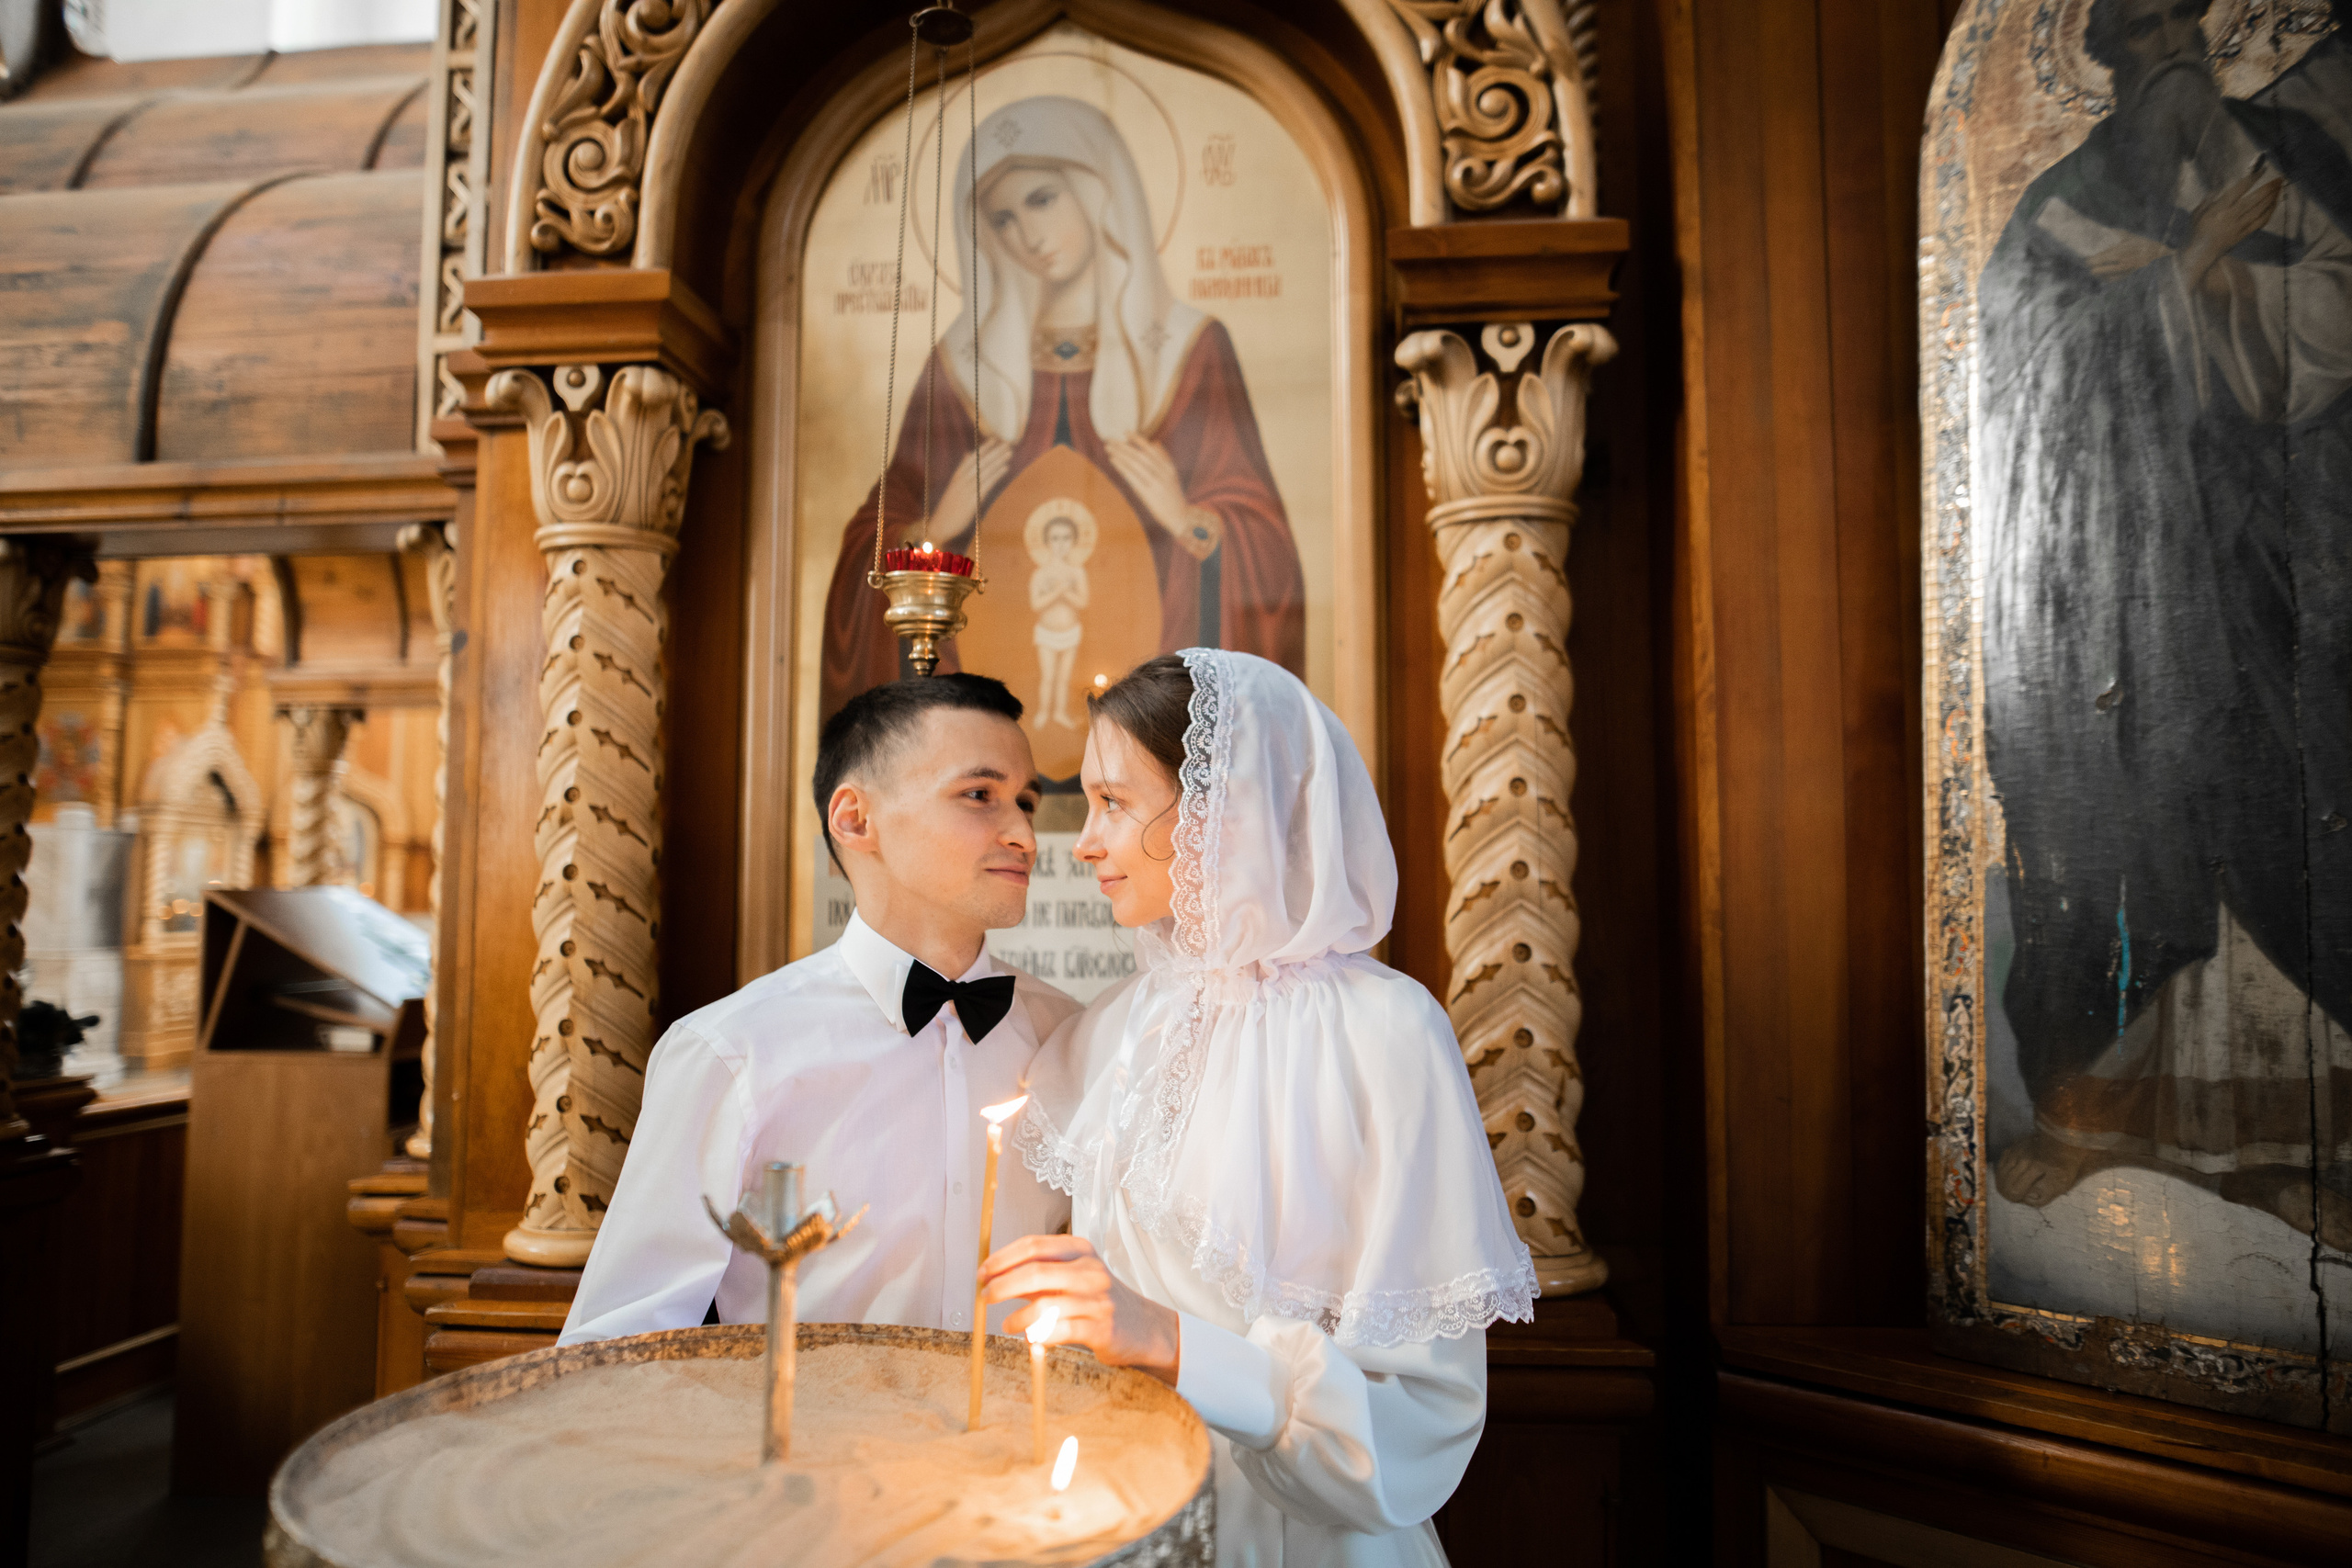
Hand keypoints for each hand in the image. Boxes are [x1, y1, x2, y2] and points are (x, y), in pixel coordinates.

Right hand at [909, 437, 1012, 544]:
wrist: (939, 527)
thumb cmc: (947, 510)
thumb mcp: (952, 488)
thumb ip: (961, 472)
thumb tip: (967, 455)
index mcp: (956, 478)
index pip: (971, 459)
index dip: (983, 449)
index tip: (995, 440)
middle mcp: (961, 481)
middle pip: (979, 462)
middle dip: (994, 452)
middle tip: (1007, 443)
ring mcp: (966, 490)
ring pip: (984, 471)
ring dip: (998, 460)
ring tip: (1009, 452)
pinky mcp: (971, 500)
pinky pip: (986, 483)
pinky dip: (996, 474)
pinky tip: (1005, 468)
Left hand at [980, 1233, 1181, 1385]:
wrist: (1143, 1327)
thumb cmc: (1096, 1299)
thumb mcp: (1072, 1275)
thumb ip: (1038, 1274)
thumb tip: (994, 1276)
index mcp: (1080, 1250)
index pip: (1034, 1245)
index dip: (1003, 1258)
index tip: (983, 1272)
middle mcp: (1090, 1270)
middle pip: (1036, 1272)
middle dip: (1003, 1284)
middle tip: (985, 1296)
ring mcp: (1098, 1299)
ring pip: (1045, 1304)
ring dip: (1018, 1316)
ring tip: (1007, 1324)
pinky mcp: (1102, 1328)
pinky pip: (1060, 1331)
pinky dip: (1038, 1335)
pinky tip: (1030, 1337)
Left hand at [1103, 436, 1221, 559]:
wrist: (1180, 518)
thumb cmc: (1174, 497)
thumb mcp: (1172, 476)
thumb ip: (1165, 458)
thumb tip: (1155, 442)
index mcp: (1169, 468)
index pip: (1151, 449)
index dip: (1137, 439)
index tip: (1125, 432)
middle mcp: (1163, 473)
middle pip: (1140, 455)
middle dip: (1124, 446)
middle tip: (1110, 439)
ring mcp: (1155, 484)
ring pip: (1135, 464)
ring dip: (1120, 454)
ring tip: (1108, 448)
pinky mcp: (1148, 494)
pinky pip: (1132, 477)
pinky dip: (1122, 467)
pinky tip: (1113, 461)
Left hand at [2085, 233, 2169, 279]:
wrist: (2157, 251)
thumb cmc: (2142, 242)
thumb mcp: (2129, 236)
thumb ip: (2116, 233)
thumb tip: (2105, 230)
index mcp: (2119, 253)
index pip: (2099, 259)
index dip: (2090, 261)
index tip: (2085, 259)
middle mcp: (2121, 263)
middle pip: (2099, 270)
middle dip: (2092, 268)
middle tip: (2088, 266)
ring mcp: (2125, 270)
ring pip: (2106, 277)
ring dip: (2099, 275)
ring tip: (2094, 271)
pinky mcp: (2129, 274)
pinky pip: (2114, 279)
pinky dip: (2108, 278)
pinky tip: (2103, 277)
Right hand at [2183, 167, 2283, 291]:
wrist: (2199, 255)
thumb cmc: (2196, 232)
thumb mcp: (2197, 213)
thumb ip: (2209, 199)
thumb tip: (2221, 186)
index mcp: (2218, 209)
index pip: (2239, 190)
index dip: (2252, 179)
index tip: (2262, 170)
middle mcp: (2230, 217)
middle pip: (2254, 199)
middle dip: (2269, 187)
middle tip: (2279, 178)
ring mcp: (2239, 227)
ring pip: (2260, 209)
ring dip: (2272, 197)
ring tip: (2279, 187)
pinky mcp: (2244, 234)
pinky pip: (2261, 221)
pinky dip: (2270, 211)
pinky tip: (2274, 204)